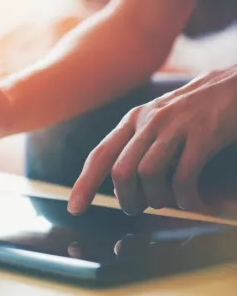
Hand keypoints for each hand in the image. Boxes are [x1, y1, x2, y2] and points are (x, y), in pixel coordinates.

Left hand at [68, 66, 236, 215]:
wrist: (234, 85)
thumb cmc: (192, 113)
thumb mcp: (156, 121)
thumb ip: (136, 146)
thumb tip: (120, 185)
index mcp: (132, 120)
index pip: (100, 156)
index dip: (84, 184)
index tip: (75, 209)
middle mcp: (149, 121)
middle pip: (121, 171)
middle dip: (126, 199)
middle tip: (136, 209)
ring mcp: (176, 126)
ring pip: (148, 174)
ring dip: (156, 199)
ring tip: (167, 203)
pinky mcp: (204, 134)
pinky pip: (184, 177)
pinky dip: (185, 198)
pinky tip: (193, 203)